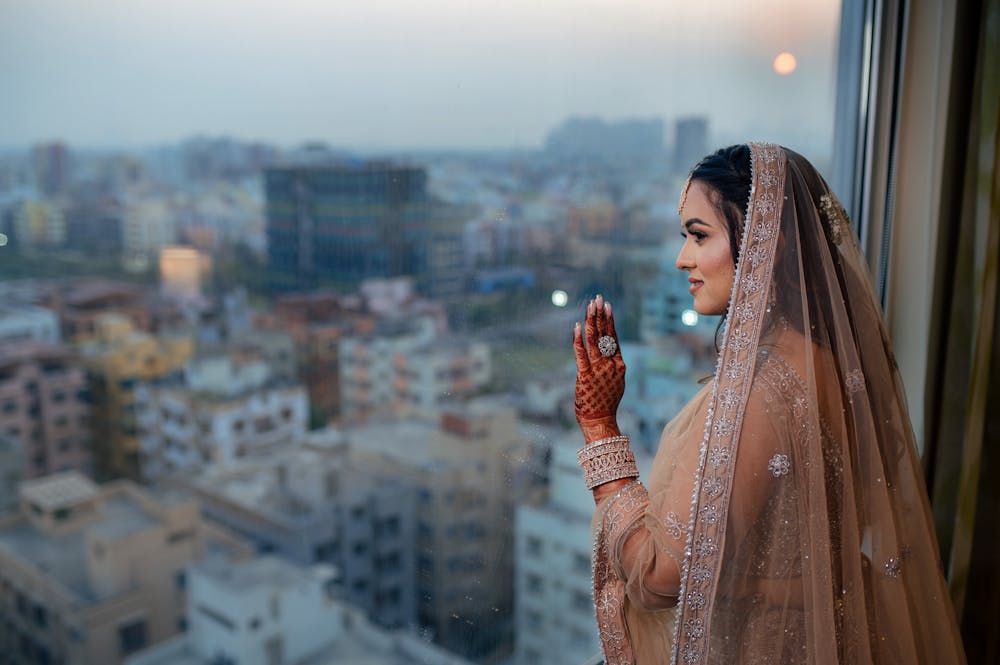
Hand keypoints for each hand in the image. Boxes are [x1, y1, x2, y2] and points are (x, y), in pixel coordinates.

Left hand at [573, 294, 625, 442]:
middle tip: (598, 298)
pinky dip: (579, 339)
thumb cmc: (605, 403)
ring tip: (590, 305)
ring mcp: (598, 370)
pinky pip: (581, 354)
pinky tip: (578, 326)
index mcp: (619, 366)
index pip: (613, 337)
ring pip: (595, 340)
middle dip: (601, 314)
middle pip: (605, 334)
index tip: (606, 306)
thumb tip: (609, 353)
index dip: (609, 321)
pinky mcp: (585, 376)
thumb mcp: (614, 382)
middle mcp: (610, 365)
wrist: (600, 421)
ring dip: (592, 321)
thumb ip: (611, 366)